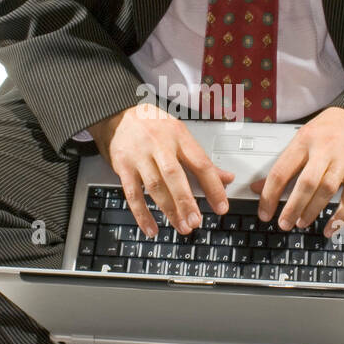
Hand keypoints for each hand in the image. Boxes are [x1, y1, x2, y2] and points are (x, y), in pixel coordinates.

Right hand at [87, 104, 233, 236]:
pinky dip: (142, 214)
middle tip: (196, 221)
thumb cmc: (152, 125)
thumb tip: (226, 178)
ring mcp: (140, 156)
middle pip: (174, 175)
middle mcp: (159, 145)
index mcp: (178, 136)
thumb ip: (201, 159)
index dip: (213, 187)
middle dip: (186, 201)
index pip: (200, 163)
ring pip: (155, 186)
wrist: (117, 115)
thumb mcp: (180, 134)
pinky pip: (132, 194)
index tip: (221, 206)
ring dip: (169, 210)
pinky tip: (152, 228)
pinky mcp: (123, 167)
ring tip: (182, 226)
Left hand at [249, 107, 343, 237]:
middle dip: (292, 207)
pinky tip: (329, 227)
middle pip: (305, 183)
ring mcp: (343, 162)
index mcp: (304, 141)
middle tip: (284, 223)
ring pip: (326, 190)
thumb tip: (258, 187)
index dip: (269, 195)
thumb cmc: (332, 127)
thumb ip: (283, 163)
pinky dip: (339, 216)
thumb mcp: (303, 138)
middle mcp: (324, 151)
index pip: (281, 171)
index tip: (265, 212)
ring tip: (301, 222)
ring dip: (312, 210)